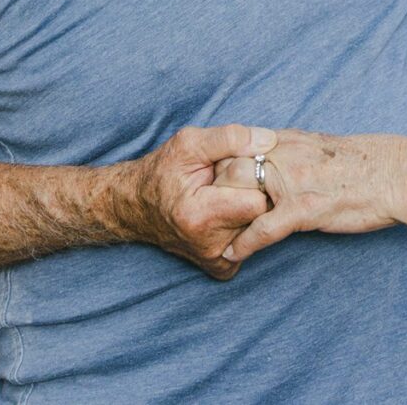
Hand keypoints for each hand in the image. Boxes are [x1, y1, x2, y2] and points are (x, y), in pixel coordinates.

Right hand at [119, 124, 271, 279]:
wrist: (138, 206)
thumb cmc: (163, 171)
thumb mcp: (189, 143)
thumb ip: (230, 138)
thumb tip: (268, 140)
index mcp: (200, 215)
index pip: (257, 201)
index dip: (252, 179)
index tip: (235, 170)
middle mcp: (209, 245)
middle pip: (261, 216)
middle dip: (252, 193)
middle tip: (229, 184)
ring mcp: (216, 260)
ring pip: (258, 230)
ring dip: (247, 211)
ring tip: (224, 198)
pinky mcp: (221, 268)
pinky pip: (250, 245)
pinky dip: (242, 228)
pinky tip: (224, 215)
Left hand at [211, 130, 406, 263]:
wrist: (396, 174)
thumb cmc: (365, 163)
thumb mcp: (320, 146)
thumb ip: (293, 149)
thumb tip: (273, 152)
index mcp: (286, 141)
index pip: (237, 146)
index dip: (217, 164)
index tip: (204, 180)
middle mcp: (284, 156)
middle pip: (230, 168)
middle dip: (211, 190)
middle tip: (196, 208)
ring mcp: (292, 182)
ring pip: (240, 196)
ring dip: (220, 217)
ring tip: (206, 233)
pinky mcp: (304, 208)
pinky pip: (263, 228)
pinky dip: (244, 243)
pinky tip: (231, 253)